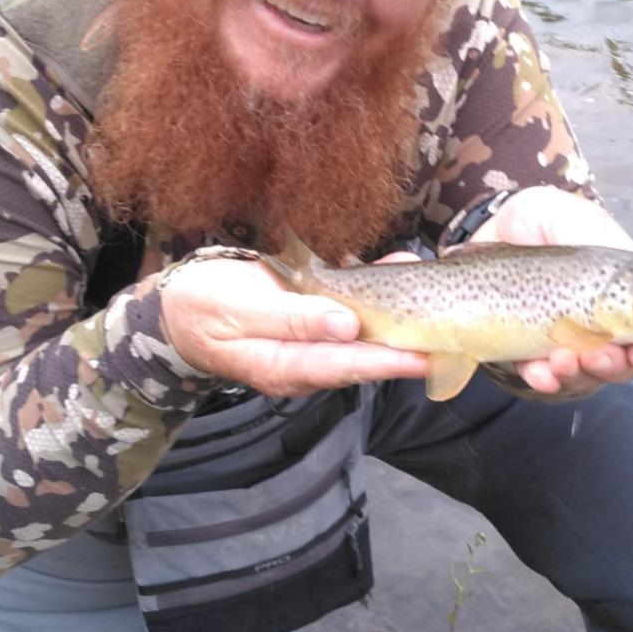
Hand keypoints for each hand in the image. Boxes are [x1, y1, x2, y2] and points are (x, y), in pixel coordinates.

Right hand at [159, 253, 427, 396]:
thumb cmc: (204, 306)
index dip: (387, 361)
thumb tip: (346, 326)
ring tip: (432, 287)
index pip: (346, 366)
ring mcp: (311, 342)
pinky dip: (375, 287)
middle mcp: (307, 360)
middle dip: (406, 344)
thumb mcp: (241, 309)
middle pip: (364, 356)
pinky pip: (352, 308)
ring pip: (363, 332)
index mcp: (286, 367)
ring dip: (397, 312)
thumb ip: (293, 319)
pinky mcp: (314, 321)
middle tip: (450, 336)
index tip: (424, 356)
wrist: (181, 303)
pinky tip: (399, 265)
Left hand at [470, 186, 632, 395]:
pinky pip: (541, 377)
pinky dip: (543, 380)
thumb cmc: (538, 219)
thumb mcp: (574, 217)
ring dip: (578, 375)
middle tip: (598, 354)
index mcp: (619, 292)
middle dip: (613, 366)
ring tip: (563, 360)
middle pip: (618, 362)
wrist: (487, 226)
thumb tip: (629, 261)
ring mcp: (562, 338)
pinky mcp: (527, 348)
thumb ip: (602, 238)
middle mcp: (596, 321)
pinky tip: (539, 371)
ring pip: (582, 376)